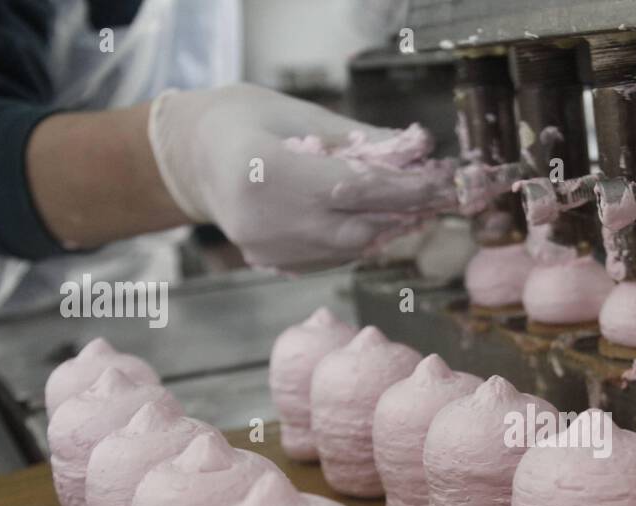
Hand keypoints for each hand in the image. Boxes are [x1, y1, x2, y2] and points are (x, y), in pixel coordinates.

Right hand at [147, 84, 454, 268]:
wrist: (191, 157)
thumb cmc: (245, 119)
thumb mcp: (300, 112)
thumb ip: (358, 138)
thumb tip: (417, 152)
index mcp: (267, 171)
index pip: (356, 188)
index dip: (407, 189)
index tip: (444, 183)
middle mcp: (265, 219)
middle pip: (358, 227)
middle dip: (406, 213)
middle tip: (442, 197)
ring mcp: (268, 248)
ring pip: (350, 248)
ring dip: (388, 228)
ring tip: (417, 205)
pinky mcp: (273, 264)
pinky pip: (332, 256)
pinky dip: (361, 239)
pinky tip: (379, 220)